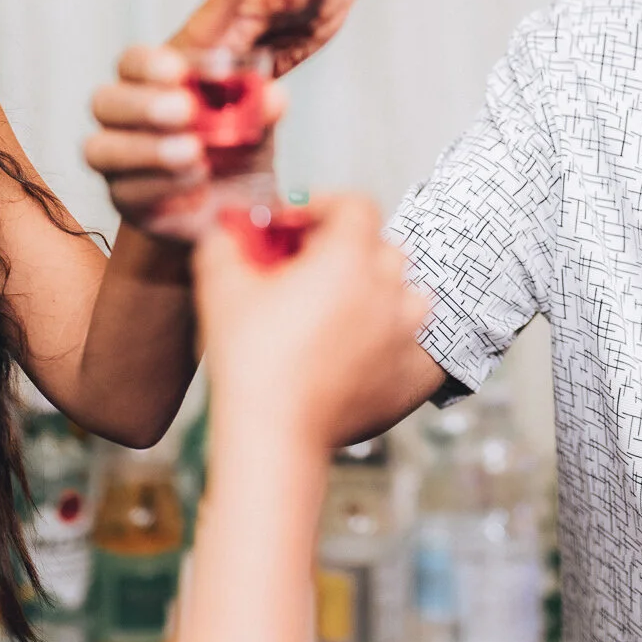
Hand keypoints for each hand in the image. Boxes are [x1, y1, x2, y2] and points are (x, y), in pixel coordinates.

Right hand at [85, 43, 287, 230]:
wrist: (236, 208)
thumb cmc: (234, 150)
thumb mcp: (255, 124)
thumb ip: (259, 107)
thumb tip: (271, 95)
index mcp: (147, 83)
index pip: (134, 62)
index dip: (159, 63)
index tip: (204, 68)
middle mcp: (122, 119)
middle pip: (104, 101)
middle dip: (145, 103)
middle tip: (186, 108)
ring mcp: (117, 162)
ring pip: (100, 149)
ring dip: (149, 149)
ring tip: (194, 151)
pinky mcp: (125, 201)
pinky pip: (127, 192)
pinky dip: (163, 185)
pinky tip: (196, 180)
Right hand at [192, 193, 427, 449]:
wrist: (274, 435)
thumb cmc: (249, 359)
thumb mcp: (222, 286)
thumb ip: (226, 242)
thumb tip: (228, 229)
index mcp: (349, 258)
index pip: (355, 206)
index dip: (323, 206)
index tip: (292, 227)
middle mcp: (388, 290)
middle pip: (380, 248)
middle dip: (346, 249)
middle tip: (306, 270)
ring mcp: (405, 335)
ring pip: (407, 294)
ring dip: (380, 292)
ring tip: (343, 311)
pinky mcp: (410, 377)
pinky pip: (419, 345)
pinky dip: (399, 341)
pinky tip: (369, 350)